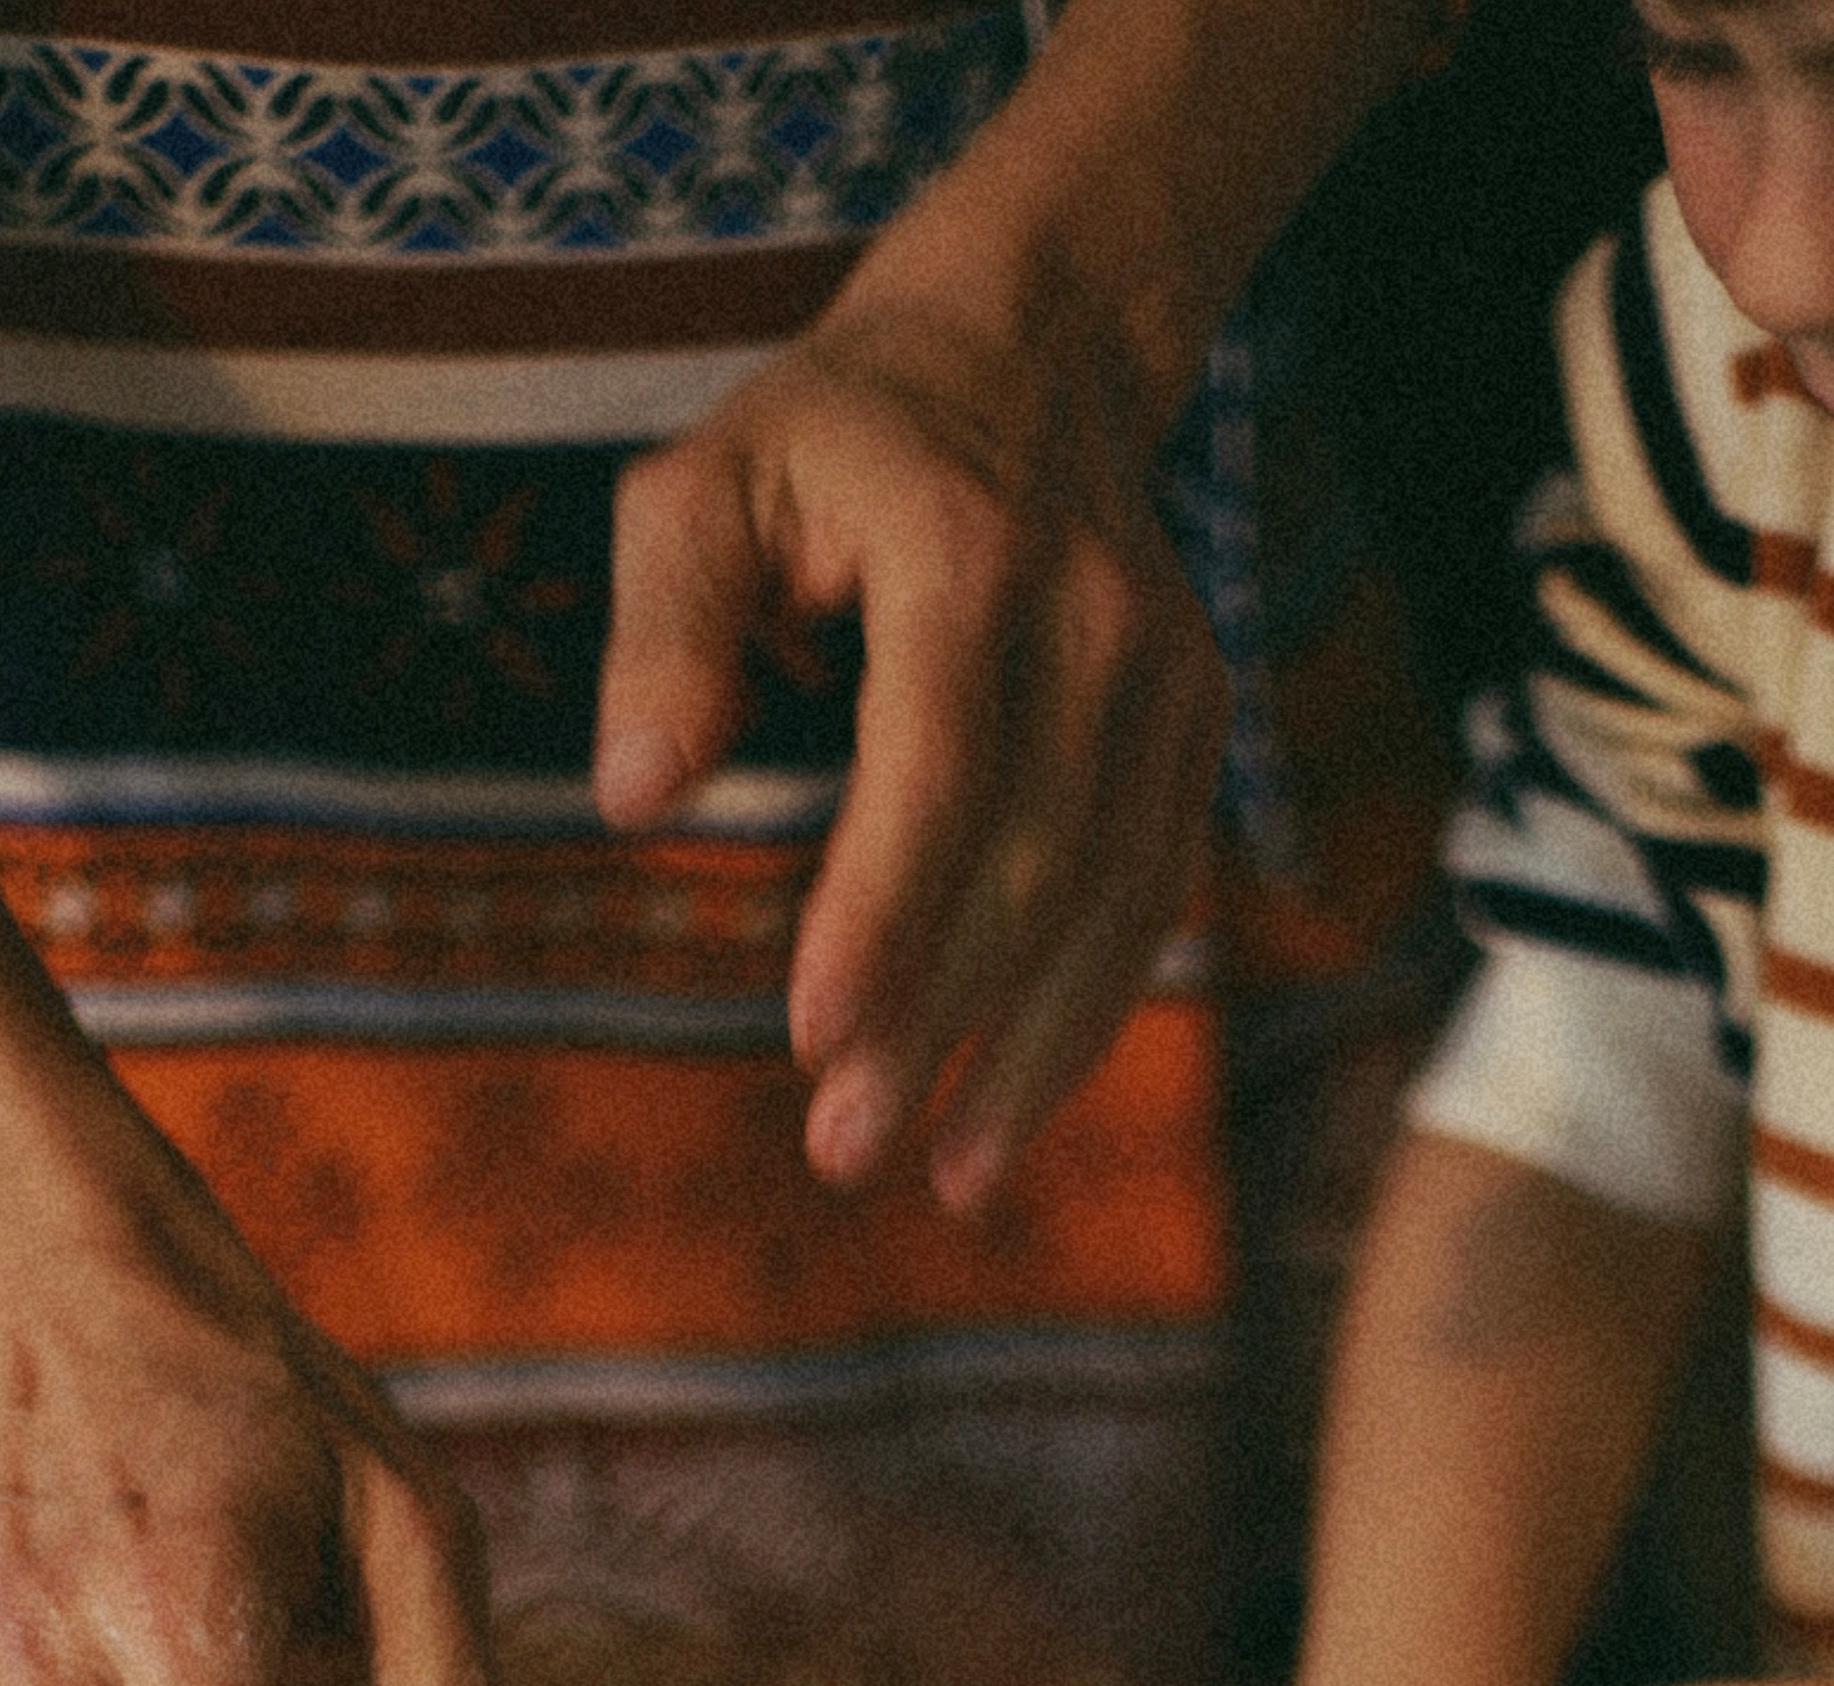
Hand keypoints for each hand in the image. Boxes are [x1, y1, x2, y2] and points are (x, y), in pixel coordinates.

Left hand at [594, 297, 1227, 1212]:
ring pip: (1115, 902)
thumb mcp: (706, 484)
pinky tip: (1012, 1107)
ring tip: (947, 1178)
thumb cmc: (828, 445)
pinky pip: (1153, 900)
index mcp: (967, 548)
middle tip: (843, 1150)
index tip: (809, 1036)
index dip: (880, 907)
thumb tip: (635, 798)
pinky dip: (1085, 1014)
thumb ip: (662, 629)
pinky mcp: (1199, 731)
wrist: (1028, 359)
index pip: (935, 757)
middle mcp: (1101, 617)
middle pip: (1031, 858)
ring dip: (1031, 1057)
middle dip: (938, 1020)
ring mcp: (1171, 677)